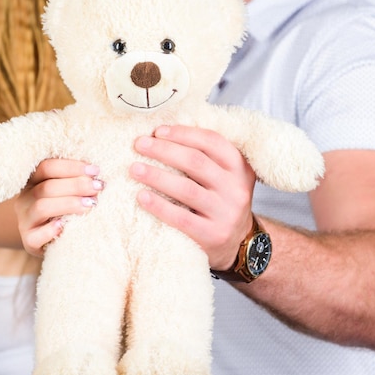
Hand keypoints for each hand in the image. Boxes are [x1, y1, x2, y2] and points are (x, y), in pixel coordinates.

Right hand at [15, 158, 103, 255]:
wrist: (51, 241)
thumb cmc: (64, 211)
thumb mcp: (65, 192)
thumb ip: (75, 181)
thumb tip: (96, 174)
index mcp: (33, 182)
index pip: (47, 167)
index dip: (71, 167)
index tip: (95, 171)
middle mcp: (25, 199)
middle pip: (46, 187)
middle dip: (76, 185)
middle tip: (98, 187)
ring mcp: (24, 221)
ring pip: (41, 207)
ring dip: (69, 204)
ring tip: (91, 204)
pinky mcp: (28, 241)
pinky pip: (35, 236)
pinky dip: (50, 230)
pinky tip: (64, 226)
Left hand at [129, 125, 255, 270]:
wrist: (239, 243)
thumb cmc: (220, 201)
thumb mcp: (224, 176)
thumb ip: (205, 157)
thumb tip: (162, 134)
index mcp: (239, 167)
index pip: (212, 141)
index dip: (183, 133)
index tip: (158, 131)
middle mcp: (236, 188)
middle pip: (196, 162)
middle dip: (164, 150)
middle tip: (139, 144)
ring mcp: (226, 213)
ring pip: (187, 189)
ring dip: (157, 176)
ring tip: (134, 168)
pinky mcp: (212, 235)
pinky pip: (181, 218)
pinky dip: (159, 206)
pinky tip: (142, 196)